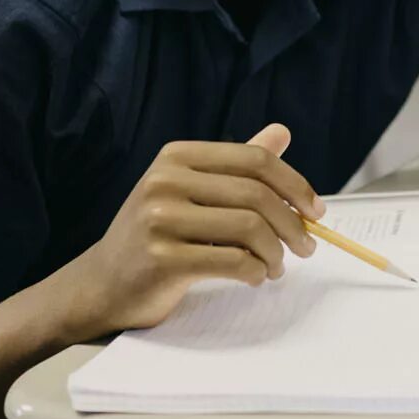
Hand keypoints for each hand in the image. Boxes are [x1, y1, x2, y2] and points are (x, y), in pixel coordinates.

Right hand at [59, 123, 321, 336]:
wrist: (103, 285)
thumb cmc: (157, 236)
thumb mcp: (191, 191)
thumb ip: (236, 166)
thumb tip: (282, 133)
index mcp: (177, 156)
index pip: (255, 160)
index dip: (295, 185)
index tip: (316, 212)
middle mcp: (165, 181)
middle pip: (256, 195)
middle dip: (292, 225)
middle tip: (306, 248)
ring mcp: (159, 220)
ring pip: (249, 229)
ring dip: (276, 253)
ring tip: (276, 267)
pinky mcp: (162, 259)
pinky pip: (232, 262)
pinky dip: (255, 272)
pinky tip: (254, 277)